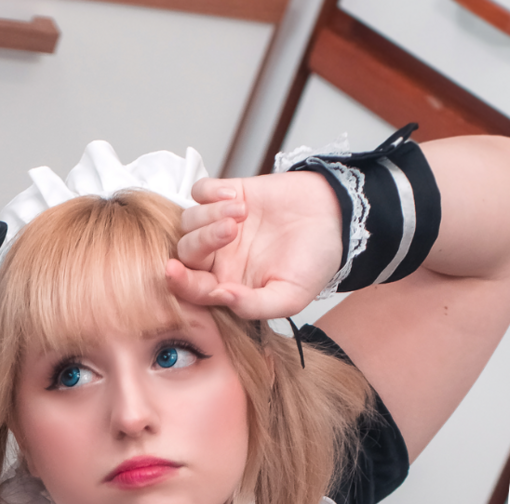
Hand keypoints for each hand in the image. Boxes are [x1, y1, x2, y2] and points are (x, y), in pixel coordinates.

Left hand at [166, 172, 343, 319]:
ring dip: (210, 214)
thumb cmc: (315, 262)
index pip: (192, 288)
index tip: (172, 271)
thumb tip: (219, 297)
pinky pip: (200, 191)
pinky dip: (211, 192)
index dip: (178, 282)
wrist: (337, 219)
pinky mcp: (229, 194)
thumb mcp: (291, 296)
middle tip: (232, 230)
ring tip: (242, 212)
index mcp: (228, 285)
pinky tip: (237, 197)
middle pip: (185, 251)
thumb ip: (253, 305)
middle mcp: (219, 257)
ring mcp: (221, 224)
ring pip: (189, 220)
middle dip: (202, 240)